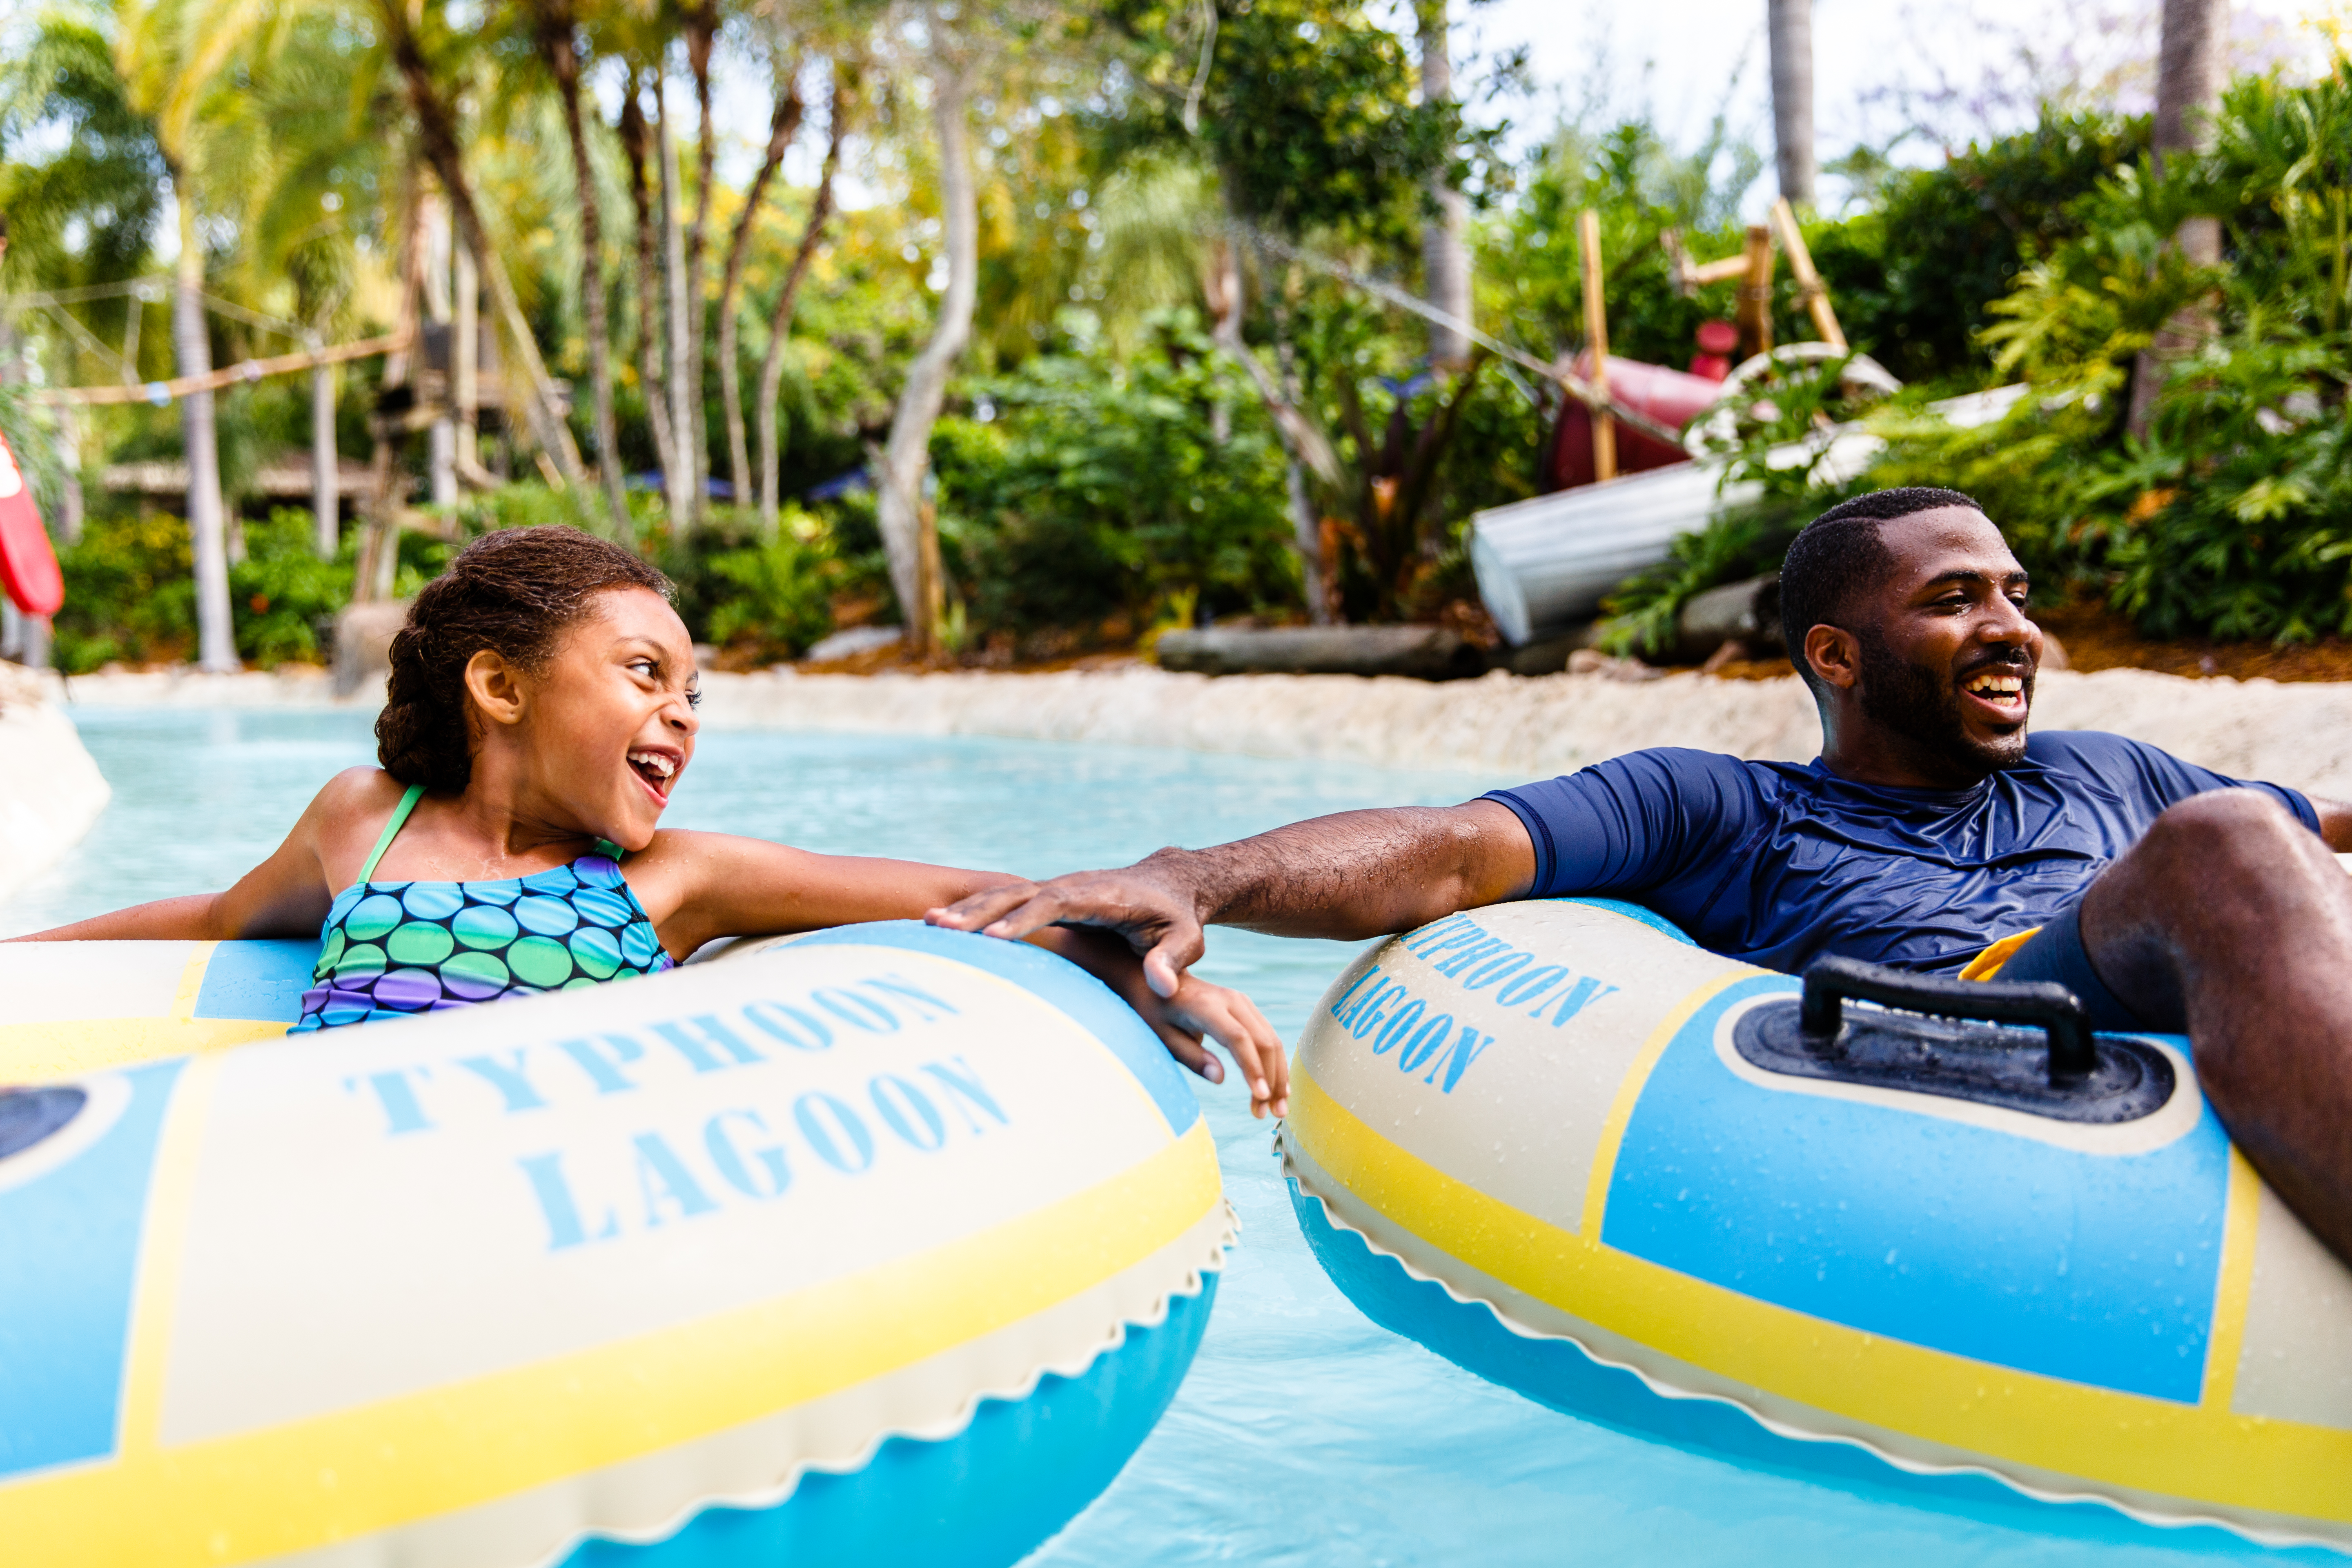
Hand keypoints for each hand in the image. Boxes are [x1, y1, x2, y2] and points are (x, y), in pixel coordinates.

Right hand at [928, 856, 1207, 997]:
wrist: (1170, 884)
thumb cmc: (1177, 918)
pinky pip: (1008, 902)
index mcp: (1101, 896)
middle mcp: (1073, 886)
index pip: (1056, 903)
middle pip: (1019, 896)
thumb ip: (1173, 961)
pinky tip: (945, 924)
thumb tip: (1161, 986)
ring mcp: (1057, 890)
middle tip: (941, 927)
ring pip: (1006, 895)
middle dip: (980, 911)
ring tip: (928, 924)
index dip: (1025, 919)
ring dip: (969, 908)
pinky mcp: (1049, 898)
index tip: (994, 937)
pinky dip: (977, 909)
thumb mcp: (1186, 940)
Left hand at [1136, 972, 1289, 1119]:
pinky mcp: (1247, 1009)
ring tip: (1278, 1109)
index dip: (1252, 1068)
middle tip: (1273, 1114)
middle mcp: (1231, 1000)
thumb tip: (1220, 1079)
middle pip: (1263, 1041)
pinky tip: (1276, 1088)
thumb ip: (1191, 1057)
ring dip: (1278, 1076)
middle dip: (1272, 1080)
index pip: (1238, 1038)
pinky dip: (1274, 1064)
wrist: (1155, 980)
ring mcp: (1242, 1002)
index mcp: (1206, 1006)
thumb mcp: (1163, 1037)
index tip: (1261, 1096)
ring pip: (1271, 1040)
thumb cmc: (1155, 1012)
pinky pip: (1267, 1037)